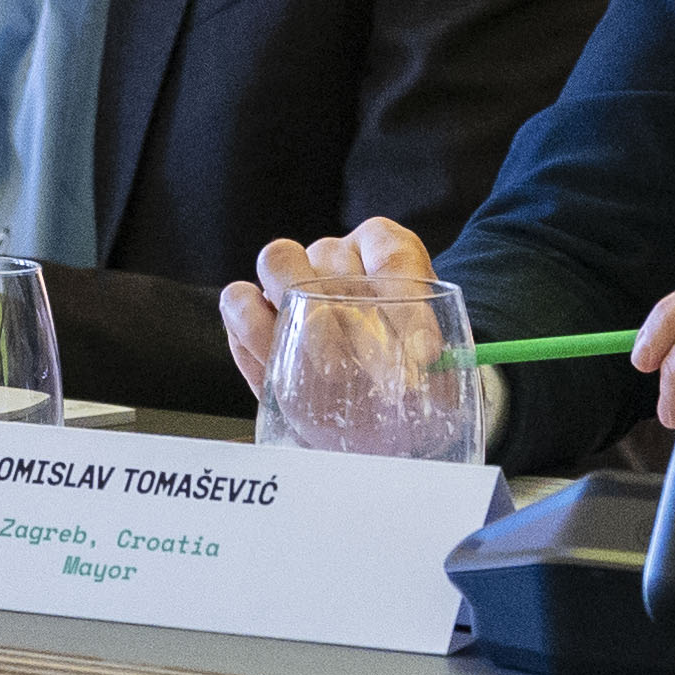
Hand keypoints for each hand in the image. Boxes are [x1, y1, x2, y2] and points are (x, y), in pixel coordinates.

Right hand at [220, 214, 442, 395]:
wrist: (363, 422)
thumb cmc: (398, 385)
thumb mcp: (433, 379)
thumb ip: (434, 368)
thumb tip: (429, 367)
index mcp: (385, 253)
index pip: (394, 255)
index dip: (409, 300)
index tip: (425, 353)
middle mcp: (334, 256)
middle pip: (331, 255)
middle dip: (353, 316)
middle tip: (374, 371)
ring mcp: (288, 277)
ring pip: (279, 260)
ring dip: (300, 312)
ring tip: (330, 368)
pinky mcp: (249, 310)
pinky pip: (239, 300)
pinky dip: (254, 328)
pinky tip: (280, 365)